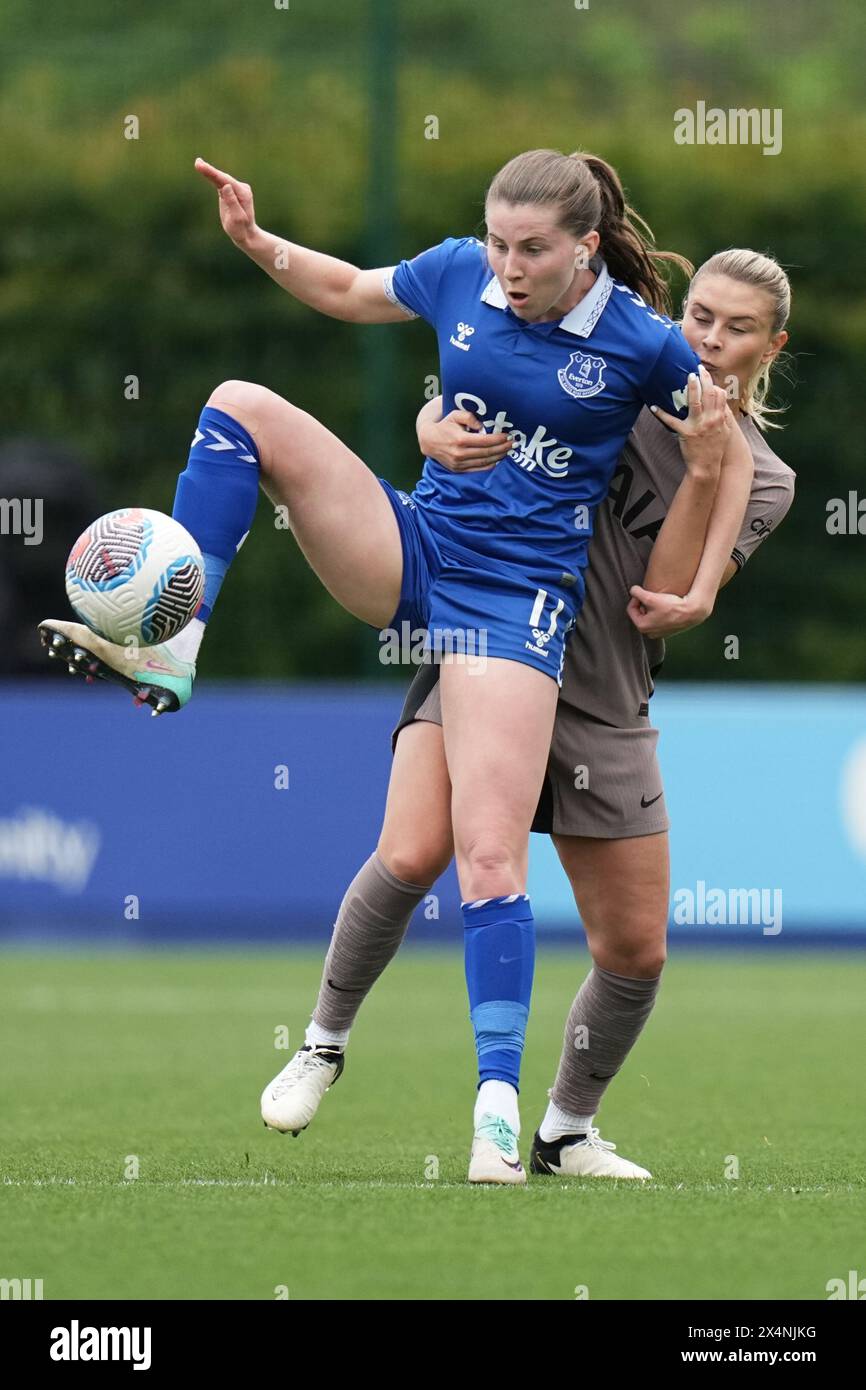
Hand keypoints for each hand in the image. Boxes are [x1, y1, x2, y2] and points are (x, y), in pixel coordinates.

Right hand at [195, 157, 257, 247]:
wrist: (246, 235)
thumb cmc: (241, 229)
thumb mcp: (237, 218)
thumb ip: (232, 202)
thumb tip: (226, 186)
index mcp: (243, 194)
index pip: (226, 181)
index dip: (213, 173)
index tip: (202, 167)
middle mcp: (241, 188)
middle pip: (223, 178)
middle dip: (210, 170)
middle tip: (197, 163)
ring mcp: (237, 189)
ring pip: (221, 179)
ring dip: (209, 171)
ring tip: (198, 164)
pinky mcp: (231, 191)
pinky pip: (220, 183)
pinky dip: (212, 177)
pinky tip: (204, 170)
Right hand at [419, 408, 511, 472]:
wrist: (429, 441)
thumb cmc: (445, 425)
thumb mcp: (455, 415)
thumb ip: (469, 417)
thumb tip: (482, 426)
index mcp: (460, 440)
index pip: (485, 441)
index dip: (499, 439)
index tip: (508, 436)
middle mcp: (460, 454)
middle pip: (487, 453)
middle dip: (503, 448)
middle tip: (513, 443)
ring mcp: (459, 464)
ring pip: (484, 462)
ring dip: (498, 457)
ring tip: (508, 451)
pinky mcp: (459, 470)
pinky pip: (478, 469)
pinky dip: (489, 465)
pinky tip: (498, 459)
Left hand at [626, 584, 708, 638]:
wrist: (692, 612)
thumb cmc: (671, 606)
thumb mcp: (651, 597)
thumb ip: (637, 593)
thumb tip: (632, 590)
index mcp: (642, 626)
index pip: (631, 609)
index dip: (635, 598)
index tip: (643, 592)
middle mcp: (649, 633)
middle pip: (640, 614)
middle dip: (643, 604)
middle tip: (651, 596)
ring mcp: (659, 633)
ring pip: (649, 617)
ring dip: (652, 608)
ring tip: (659, 601)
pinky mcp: (667, 631)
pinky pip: (659, 620)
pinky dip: (660, 613)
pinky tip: (666, 606)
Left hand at [650, 365, 730, 479]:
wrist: (707, 467)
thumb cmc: (715, 450)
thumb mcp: (726, 433)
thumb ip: (725, 418)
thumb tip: (723, 405)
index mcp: (719, 418)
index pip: (719, 395)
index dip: (713, 384)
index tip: (706, 376)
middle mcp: (710, 419)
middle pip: (709, 394)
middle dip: (704, 379)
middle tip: (698, 369)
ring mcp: (698, 425)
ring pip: (695, 401)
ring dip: (692, 387)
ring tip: (688, 376)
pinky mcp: (686, 433)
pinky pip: (672, 421)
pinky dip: (662, 414)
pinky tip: (654, 407)